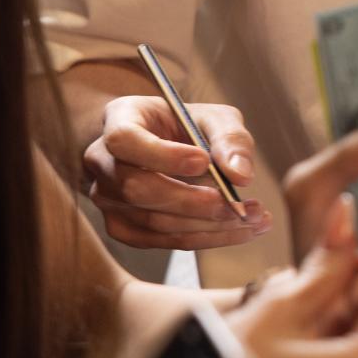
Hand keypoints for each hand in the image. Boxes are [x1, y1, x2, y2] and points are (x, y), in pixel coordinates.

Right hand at [83, 95, 269, 249]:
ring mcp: (106, 197)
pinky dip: (203, 239)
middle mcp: (102, 161)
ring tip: (254, 217)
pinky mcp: (121, 226)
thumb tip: (241, 176)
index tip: (203, 161)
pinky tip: (240, 230)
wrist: (168, 144)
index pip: (124, 140)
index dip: (162, 155)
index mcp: (119, 120)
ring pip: (151, 221)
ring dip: (207, 225)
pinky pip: (159, 240)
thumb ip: (230, 139)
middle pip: (136, 188)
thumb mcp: (215, 117)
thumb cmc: (189, 125)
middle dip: (191, 201)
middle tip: (237, 204)